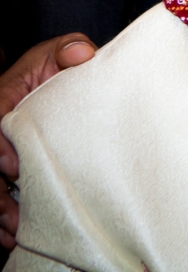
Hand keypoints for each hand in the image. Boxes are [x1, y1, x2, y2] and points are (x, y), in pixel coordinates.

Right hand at [0, 34, 96, 249]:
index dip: (0, 149)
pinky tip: (12, 234)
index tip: (16, 166)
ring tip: (14, 230)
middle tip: (15, 214)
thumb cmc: (57, 66)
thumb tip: (83, 55)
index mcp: (4, 97)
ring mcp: (1, 149)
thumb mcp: (60, 52)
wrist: (56, 77)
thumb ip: (69, 49)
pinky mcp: (6, 165)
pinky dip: (3, 215)